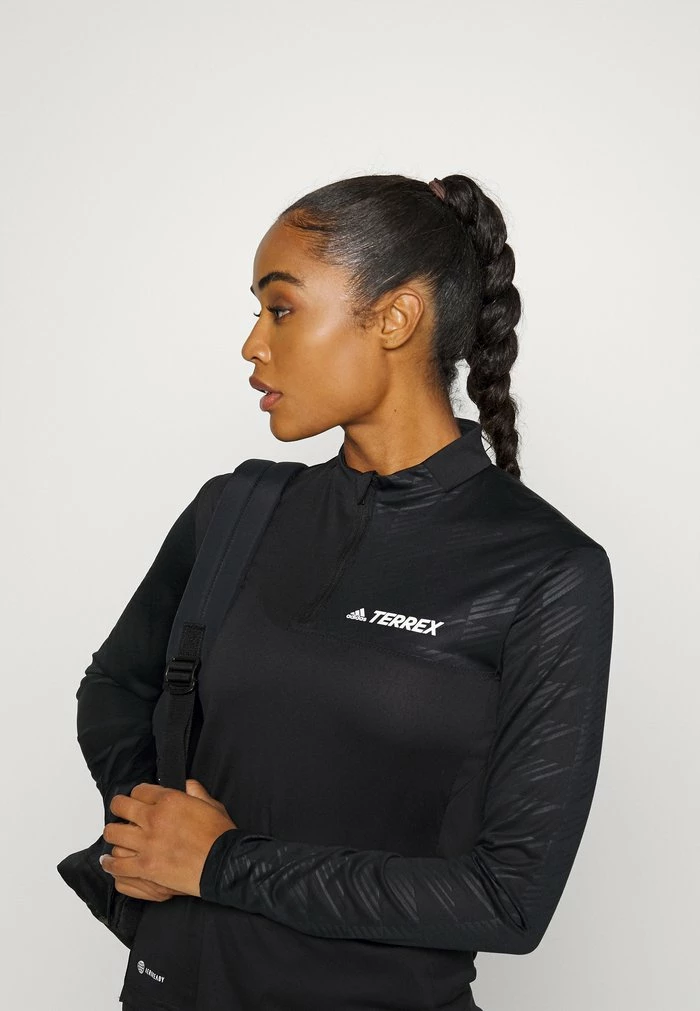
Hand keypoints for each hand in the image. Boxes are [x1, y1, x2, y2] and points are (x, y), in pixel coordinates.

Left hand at [100, 779, 236, 897]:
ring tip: (114, 836)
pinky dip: (110, 863)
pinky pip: (117, 864)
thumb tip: (187, 785)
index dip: (138, 794)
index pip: (140, 790)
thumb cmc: (219, 836)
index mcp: (170, 800)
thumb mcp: (212, 805)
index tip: (138, 800)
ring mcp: (147, 843)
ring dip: (113, 834)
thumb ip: (196, 792)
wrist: (223, 864)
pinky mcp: (145, 867)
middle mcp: (154, 818)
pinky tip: (108, 861)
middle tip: (120, 812)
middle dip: (119, 807)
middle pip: (121, 807)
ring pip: (113, 834)